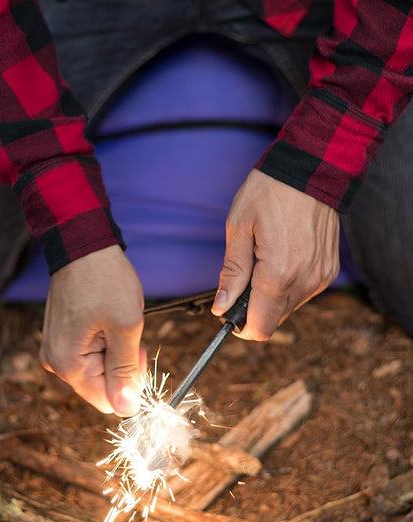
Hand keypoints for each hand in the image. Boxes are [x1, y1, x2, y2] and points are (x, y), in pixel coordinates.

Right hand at [40, 245, 145, 415]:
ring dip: (115, 350)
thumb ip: (125, 371)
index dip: (130, 382)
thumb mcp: (126, 326)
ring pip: (98, 369)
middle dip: (122, 364)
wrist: (82, 245)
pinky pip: (89, 353)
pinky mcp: (61, 336)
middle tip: (128, 331)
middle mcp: (55, 362)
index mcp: (68, 364)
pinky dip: (104, 341)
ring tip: (115, 320)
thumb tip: (126, 410)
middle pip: (101, 386)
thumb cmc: (105, 280)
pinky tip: (106, 318)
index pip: (107, 402)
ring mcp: (56, 348)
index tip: (137, 350)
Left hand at [212, 169, 339, 339]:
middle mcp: (305, 281)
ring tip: (261, 262)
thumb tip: (221, 307)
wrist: (311, 167)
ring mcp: (321, 276)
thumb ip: (231, 273)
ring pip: (288, 308)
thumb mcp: (238, 228)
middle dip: (253, 310)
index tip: (228, 311)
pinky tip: (279, 259)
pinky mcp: (328, 269)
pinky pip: (303, 292)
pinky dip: (286, 286)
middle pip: (274, 320)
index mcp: (278, 274)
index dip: (240, 326)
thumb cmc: (269, 192)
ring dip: (269, 297)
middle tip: (241, 279)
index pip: (260, 327)